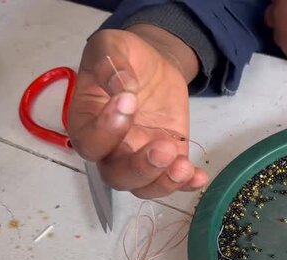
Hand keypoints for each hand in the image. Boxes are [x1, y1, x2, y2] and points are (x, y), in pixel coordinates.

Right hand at [68, 26, 207, 198]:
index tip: (129, 100)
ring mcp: (139, 156)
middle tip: (163, 148)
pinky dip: (186, 184)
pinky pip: (173, 180)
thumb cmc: (123, 57)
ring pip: (143, 186)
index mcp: (87, 122)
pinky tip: (199, 176)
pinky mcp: (167, 157)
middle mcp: (110, 148)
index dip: (106, 130)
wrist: (153, 64)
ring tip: (184, 167)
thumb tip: (122, 86)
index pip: (89, 141)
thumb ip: (109, 64)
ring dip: (164, 182)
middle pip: (116, 175)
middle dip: (140, 168)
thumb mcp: (111, 46)